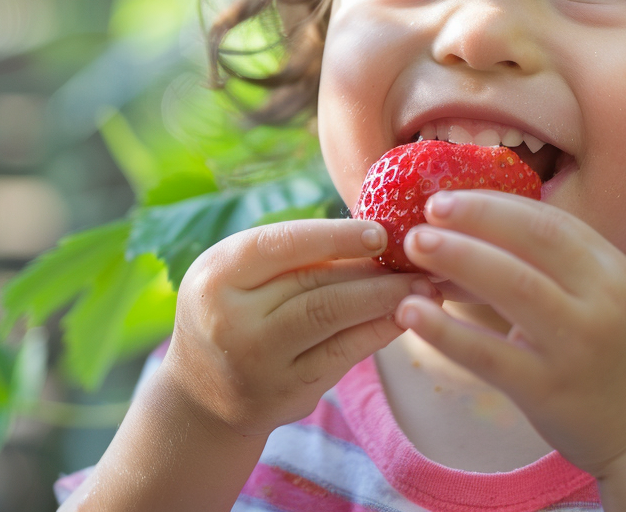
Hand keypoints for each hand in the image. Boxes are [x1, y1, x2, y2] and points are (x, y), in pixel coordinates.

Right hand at [161, 218, 437, 439]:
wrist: (201, 393)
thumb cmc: (231, 310)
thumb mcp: (236, 273)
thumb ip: (288, 254)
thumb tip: (371, 233)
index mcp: (216, 275)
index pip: (281, 246)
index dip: (335, 236)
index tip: (381, 231)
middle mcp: (231, 320)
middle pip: (314, 284)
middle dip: (373, 269)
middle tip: (420, 257)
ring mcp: (260, 362)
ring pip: (333, 319)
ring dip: (385, 299)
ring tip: (424, 286)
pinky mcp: (288, 392)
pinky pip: (343, 354)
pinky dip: (378, 330)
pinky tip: (404, 316)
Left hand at [395, 190, 625, 478]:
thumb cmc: (610, 354)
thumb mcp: (601, 297)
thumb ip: (551, 266)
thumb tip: (469, 229)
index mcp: (613, 269)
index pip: (549, 220)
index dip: (493, 204)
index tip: (448, 195)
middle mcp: (602, 301)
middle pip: (533, 240)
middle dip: (475, 217)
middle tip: (427, 210)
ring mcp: (577, 346)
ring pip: (513, 286)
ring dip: (458, 257)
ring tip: (414, 245)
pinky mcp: (548, 389)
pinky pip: (488, 353)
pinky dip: (445, 329)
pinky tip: (411, 312)